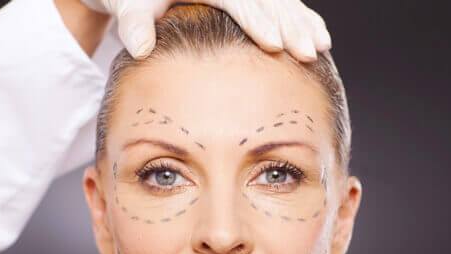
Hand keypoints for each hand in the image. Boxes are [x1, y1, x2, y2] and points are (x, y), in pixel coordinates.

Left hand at [81, 0, 330, 60]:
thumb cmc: (136, 0)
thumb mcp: (130, 8)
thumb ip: (134, 24)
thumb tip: (140, 47)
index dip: (257, 19)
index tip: (275, 43)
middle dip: (290, 23)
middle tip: (308, 51)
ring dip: (301, 22)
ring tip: (320, 47)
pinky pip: (280, 3)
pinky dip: (299, 18)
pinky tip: (318, 36)